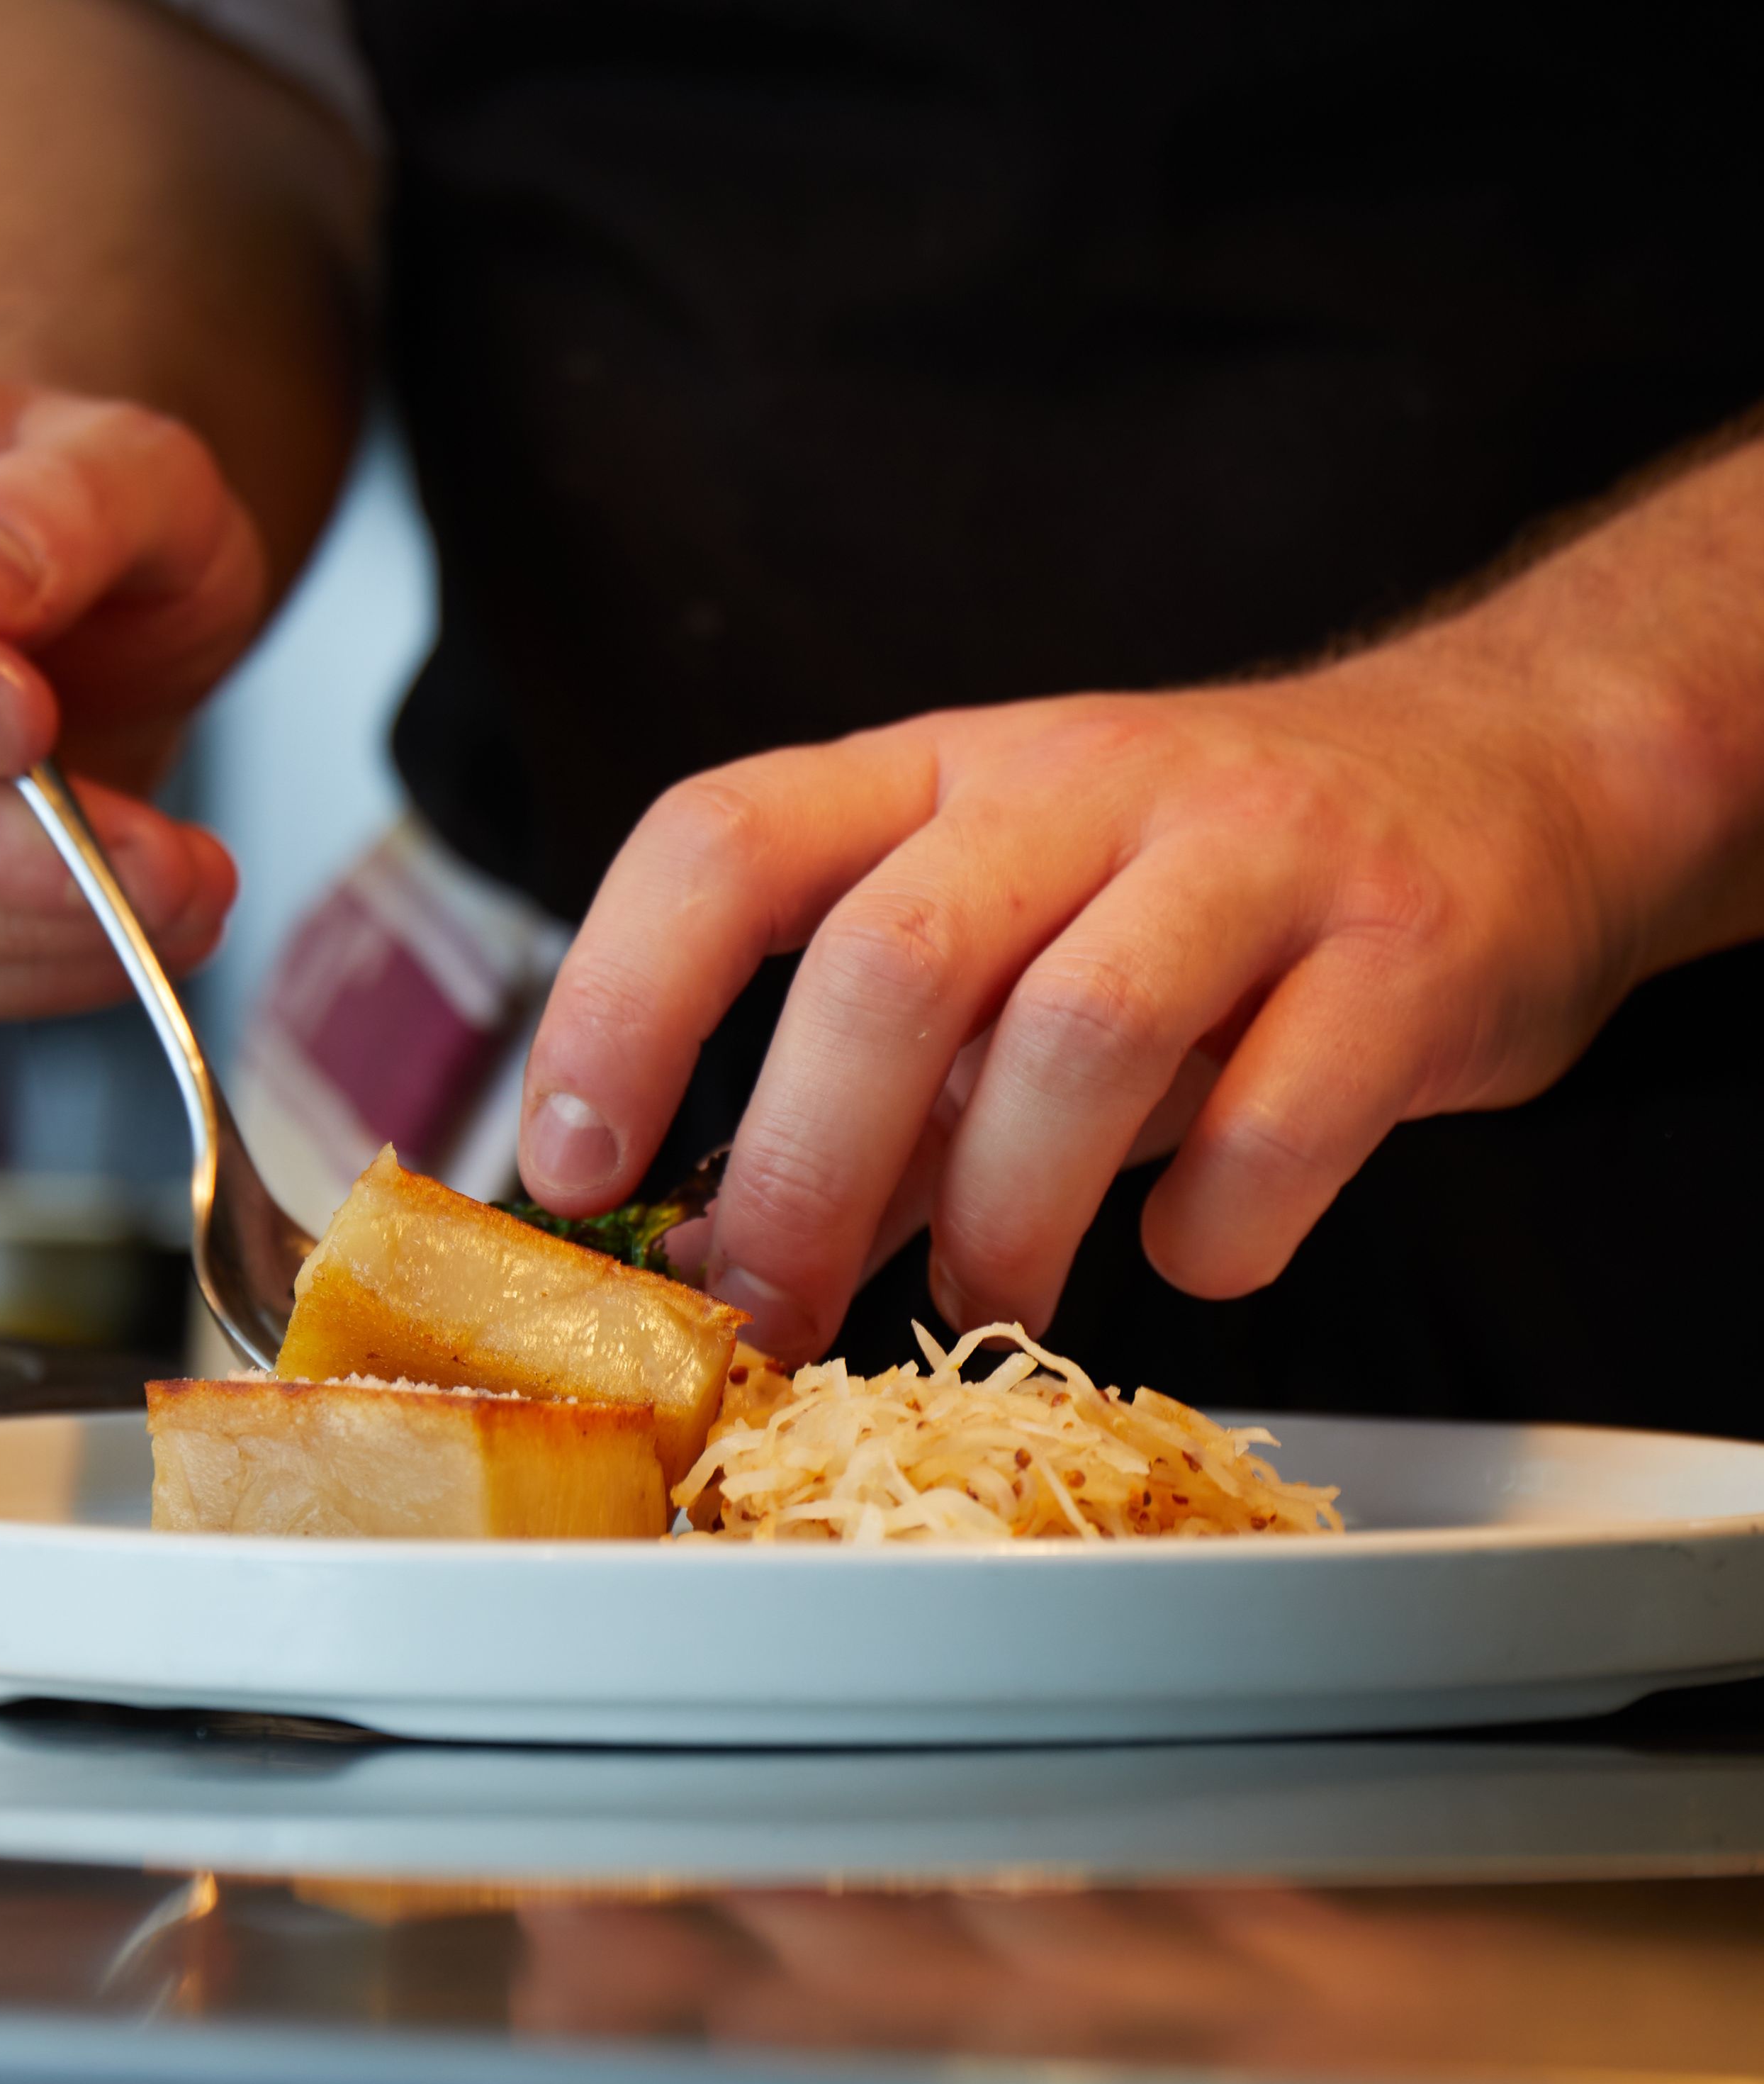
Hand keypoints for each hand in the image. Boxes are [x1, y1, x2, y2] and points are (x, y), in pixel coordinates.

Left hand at [519, 640, 1699, 1358]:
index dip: (617, 1004)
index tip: (572, 1166)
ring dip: (1001, 1216)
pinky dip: (1212, 1227)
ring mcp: (1251, 852)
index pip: (722, 841)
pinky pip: (1283, 1113)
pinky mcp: (1405, 948)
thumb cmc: (1204, 889)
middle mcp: (1078, 784)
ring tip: (995, 1297)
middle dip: (804, 1170)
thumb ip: (876, 1094)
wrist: (1510, 772)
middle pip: (889, 963)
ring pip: (1079, 1034)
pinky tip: (1192, 1255)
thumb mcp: (1010, 943)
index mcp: (938, 774)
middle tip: (776, 1311)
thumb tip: (721, 1258)